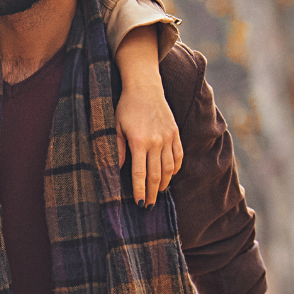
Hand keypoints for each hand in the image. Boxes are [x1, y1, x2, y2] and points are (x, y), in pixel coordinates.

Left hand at [116, 79, 180, 205]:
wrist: (145, 87)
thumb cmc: (125, 107)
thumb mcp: (115, 127)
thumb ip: (117, 149)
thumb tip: (116, 170)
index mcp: (139, 142)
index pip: (140, 173)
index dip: (140, 190)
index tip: (139, 203)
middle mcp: (156, 142)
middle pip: (156, 175)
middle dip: (152, 193)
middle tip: (148, 205)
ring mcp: (168, 138)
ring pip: (169, 168)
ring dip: (164, 183)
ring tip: (157, 193)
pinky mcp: (175, 133)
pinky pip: (178, 156)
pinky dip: (175, 169)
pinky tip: (169, 176)